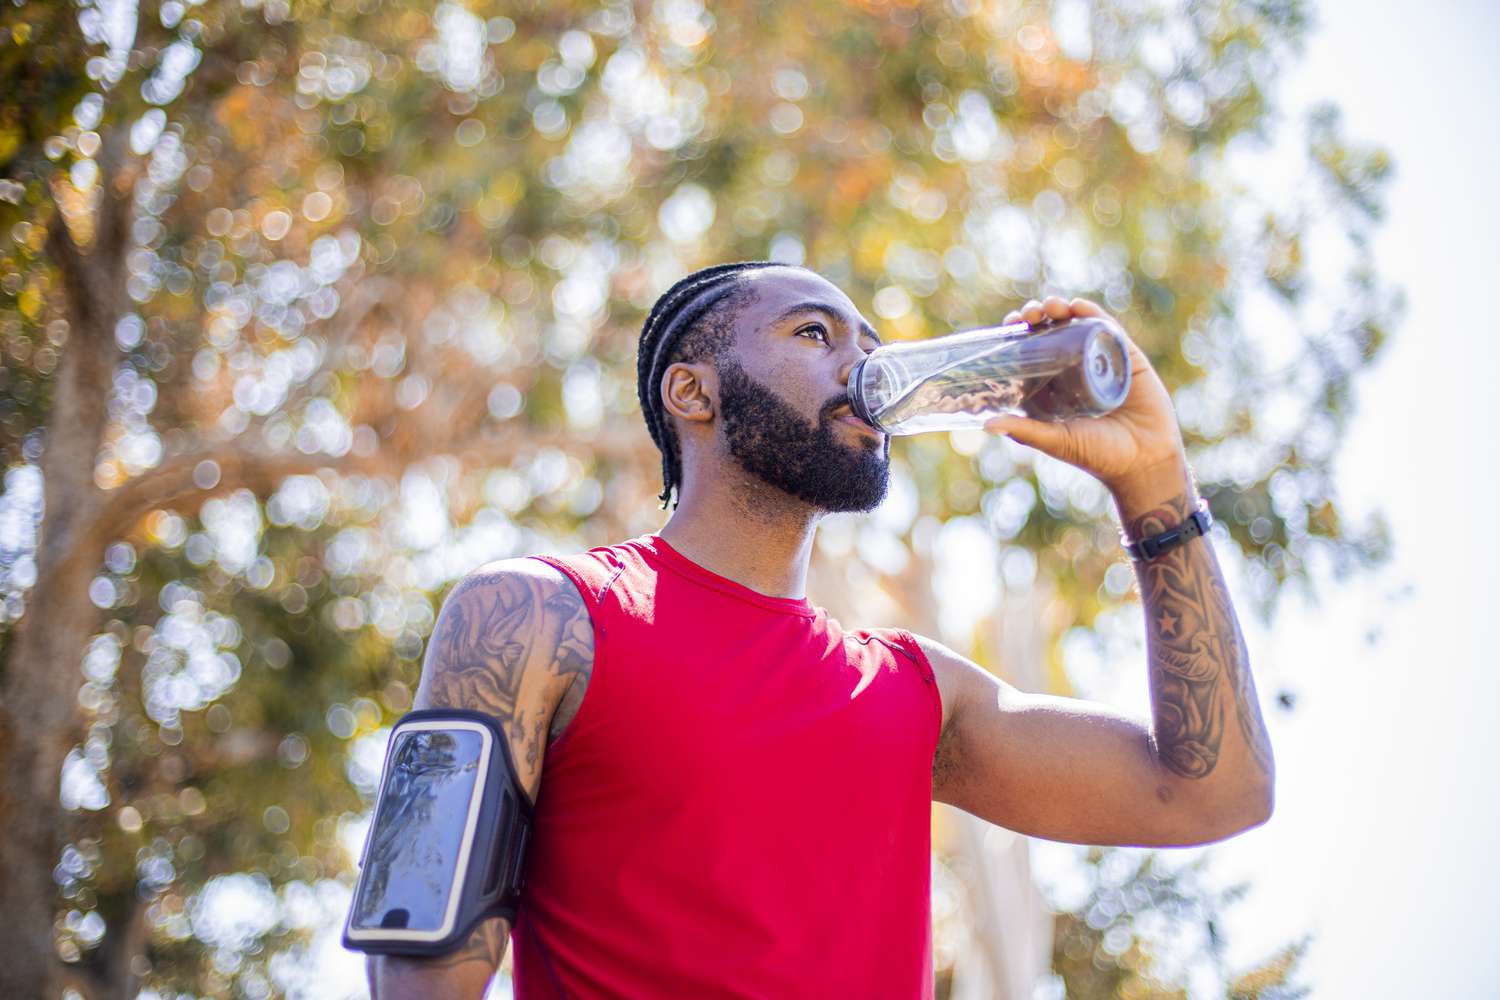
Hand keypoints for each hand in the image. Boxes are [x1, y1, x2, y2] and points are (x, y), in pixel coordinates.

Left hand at [983, 297, 1187, 493]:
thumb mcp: (1056, 441)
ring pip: (1075, 325)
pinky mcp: (1125, 356)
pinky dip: (1091, 313)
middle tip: (1028, 315)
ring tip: (1050, 307)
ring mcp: (1099, 360)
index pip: (1029, 353)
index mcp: (1051, 388)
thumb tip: (986, 424)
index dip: (1018, 336)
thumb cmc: (1098, 456)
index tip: (1009, 326)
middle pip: (1049, 333)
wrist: (1145, 461)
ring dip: (1059, 309)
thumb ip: (1025, 431)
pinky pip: (1106, 328)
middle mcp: (1072, 371)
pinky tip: (1078, 306)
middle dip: (1036, 318)